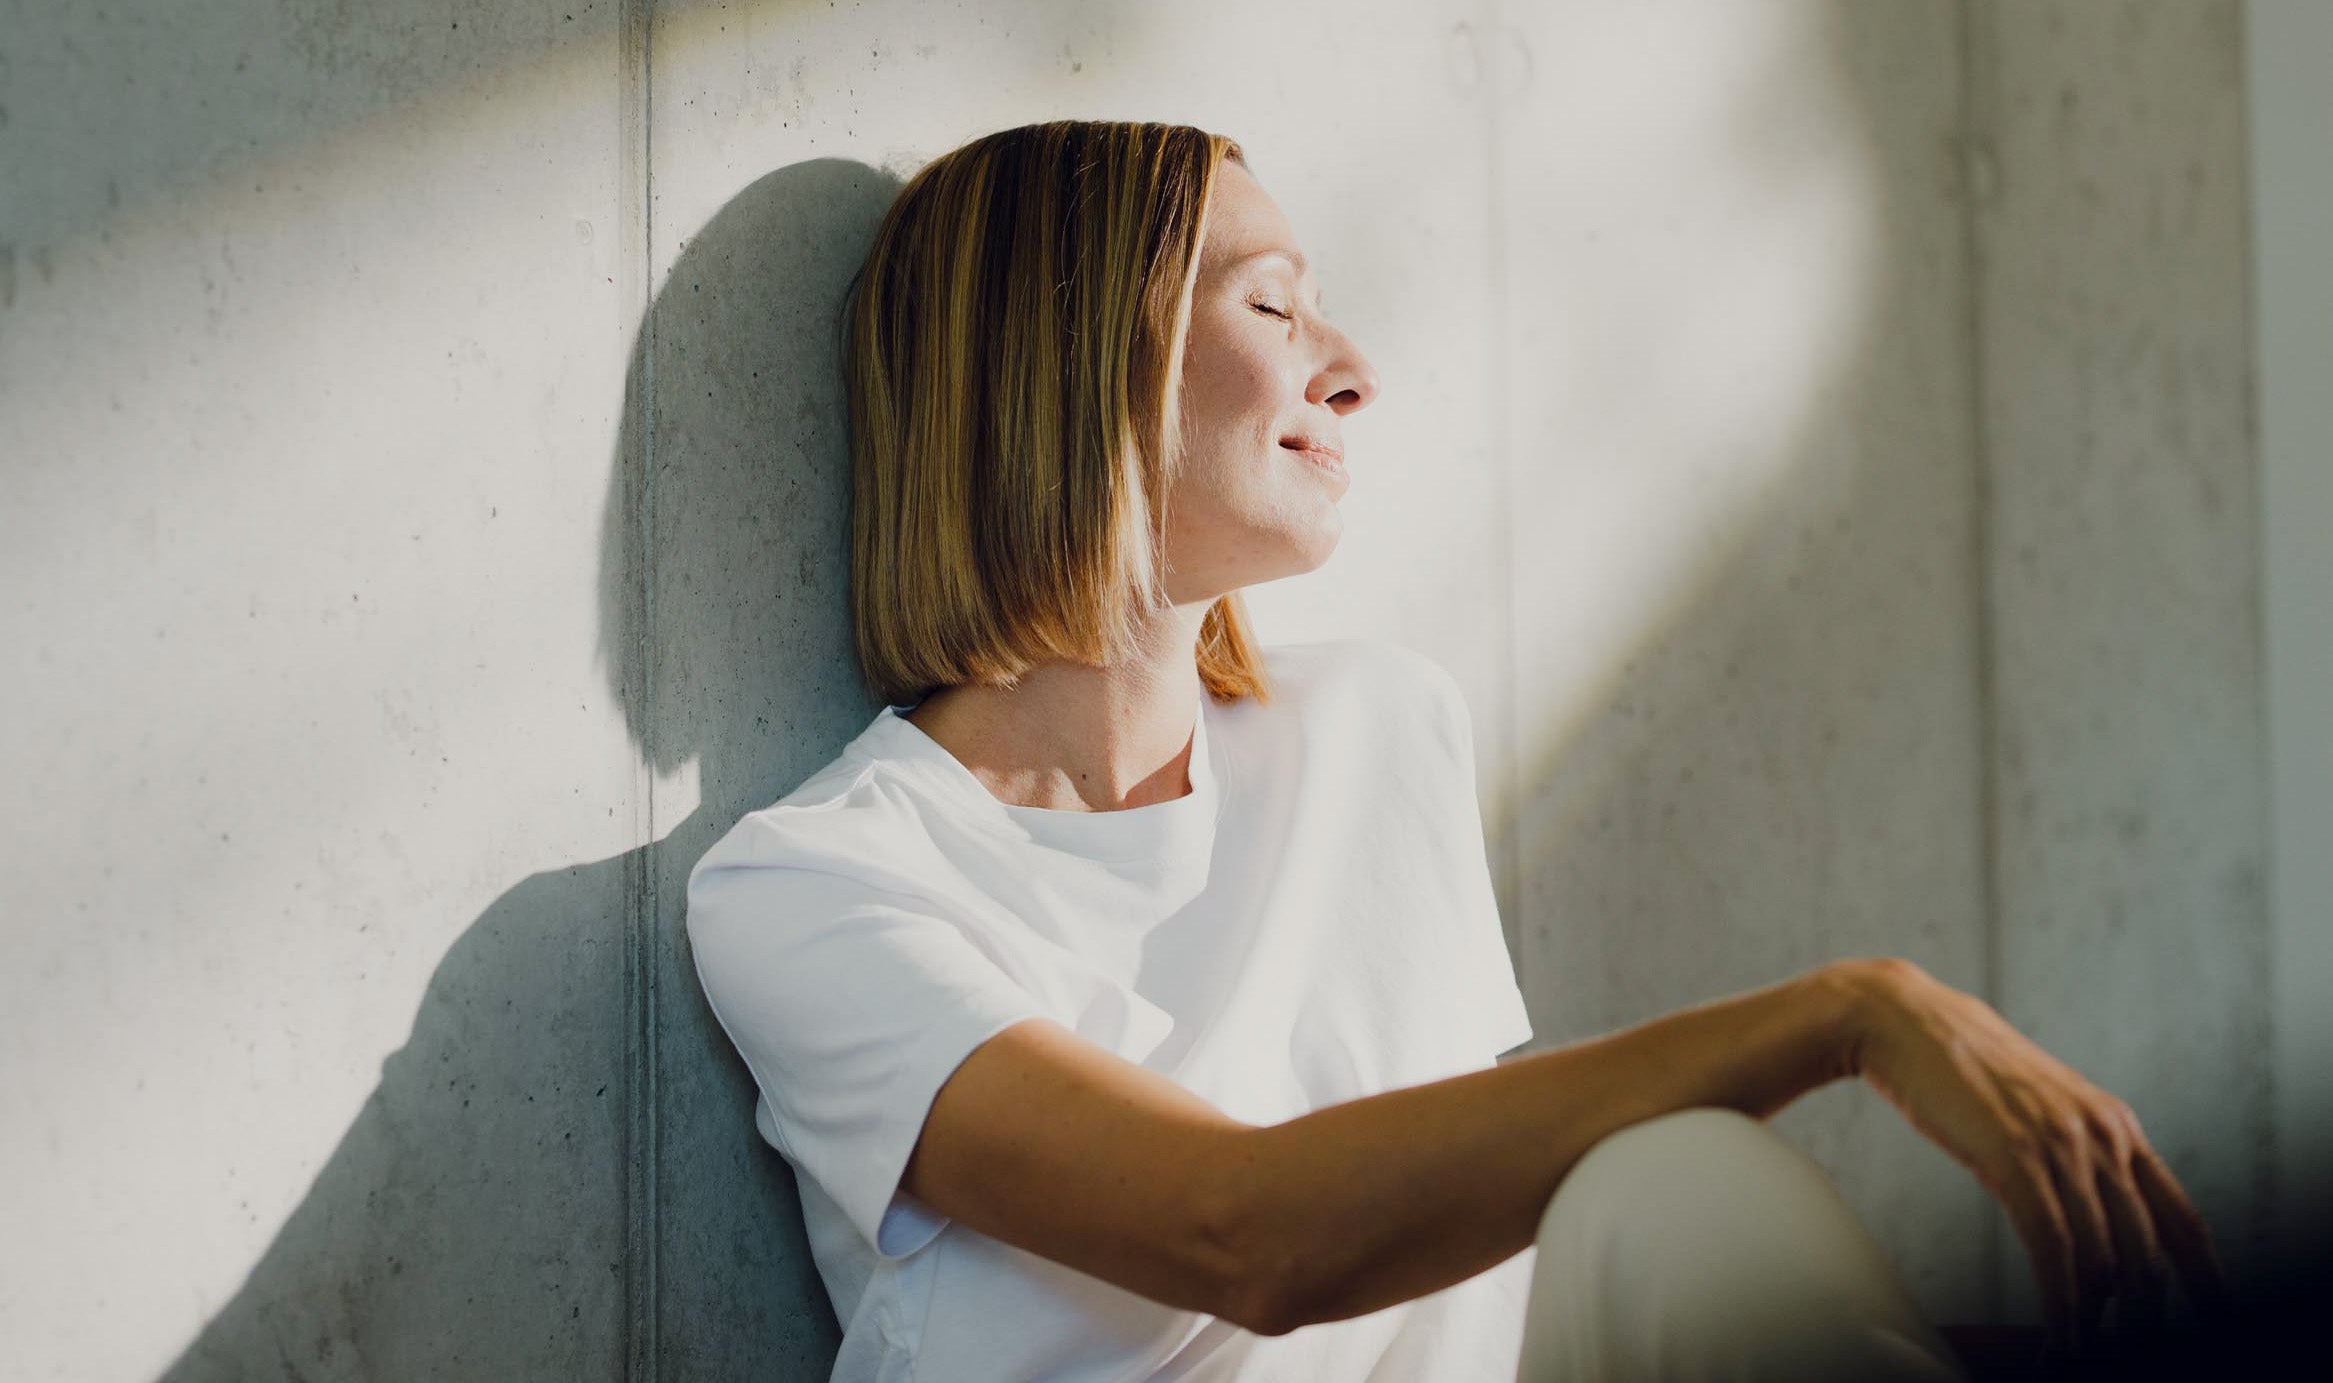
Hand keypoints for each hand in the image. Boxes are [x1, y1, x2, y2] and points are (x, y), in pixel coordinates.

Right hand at [1837, 958, 2233, 1361]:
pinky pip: (2055, 1247)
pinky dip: (2062, 1302)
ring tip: (2077, 1354)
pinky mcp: (2016, 1155)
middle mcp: (2105, 1134)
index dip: (2206, 1281)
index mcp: (2116, 1127)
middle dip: (2146, 1318)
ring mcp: (2063, 1144)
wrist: (1902, 1019)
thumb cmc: (1959, 1070)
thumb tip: (2082, 1225)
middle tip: (2129, 1353)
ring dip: (2097, 1323)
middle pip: (2151, 1253)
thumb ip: (2069, 1157)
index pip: (2184, 1222)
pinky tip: (2057, 1332)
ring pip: (2106, 1260)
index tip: (2211, 1320)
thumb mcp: (2034, 1112)